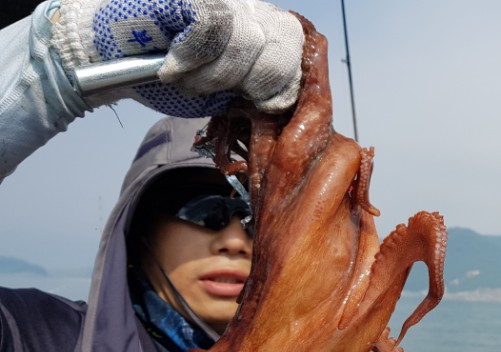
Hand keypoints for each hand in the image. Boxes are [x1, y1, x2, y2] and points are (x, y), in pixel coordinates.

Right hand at [52, 0, 302, 115]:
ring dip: (214, 74)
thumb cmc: (166, 76)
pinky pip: (212, 27)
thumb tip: (284, 100)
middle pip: (284, 42)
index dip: (284, 83)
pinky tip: (173, 64)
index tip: (259, 102)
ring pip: (248, 39)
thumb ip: (257, 90)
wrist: (110, 59)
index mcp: (262, 30)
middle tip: (215, 89)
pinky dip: (192, 57)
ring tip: (186, 77)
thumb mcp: (223, 92)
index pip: (298, 50)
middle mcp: (249, 7)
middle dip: (254, 80)